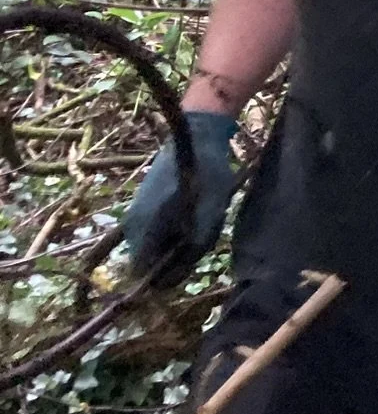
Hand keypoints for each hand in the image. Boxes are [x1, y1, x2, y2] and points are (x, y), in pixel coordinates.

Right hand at [122, 109, 237, 282]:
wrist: (197, 134)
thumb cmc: (206, 173)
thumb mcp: (209, 214)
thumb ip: (191, 248)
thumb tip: (172, 279)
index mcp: (144, 229)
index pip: (140, 273)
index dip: (161, 279)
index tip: (186, 266)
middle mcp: (131, 225)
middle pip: (144, 261)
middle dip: (170, 260)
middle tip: (198, 241)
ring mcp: (134, 214)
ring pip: (150, 246)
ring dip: (172, 244)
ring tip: (199, 223)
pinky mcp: (142, 205)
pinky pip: (153, 231)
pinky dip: (171, 230)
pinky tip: (193, 214)